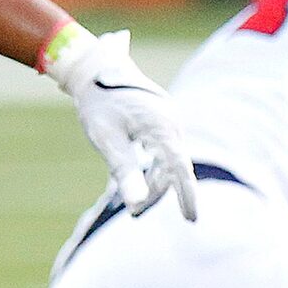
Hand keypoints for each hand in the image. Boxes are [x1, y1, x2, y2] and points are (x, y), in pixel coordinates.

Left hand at [49, 28, 198, 219]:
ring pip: (167, 163)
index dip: (186, 194)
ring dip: (152, 183)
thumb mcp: (106, 139)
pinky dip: (151, 169)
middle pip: (171, 169)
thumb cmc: (100, 104)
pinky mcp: (163, 123)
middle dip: (155, 192)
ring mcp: (169, 123)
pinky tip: (134, 181)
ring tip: (128, 203)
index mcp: (161, 127)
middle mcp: (171, 125)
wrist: (97, 68)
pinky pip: (163, 153)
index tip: (191, 219)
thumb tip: (135, 204)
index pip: (179, 167)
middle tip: (132, 213)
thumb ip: (124, 171)